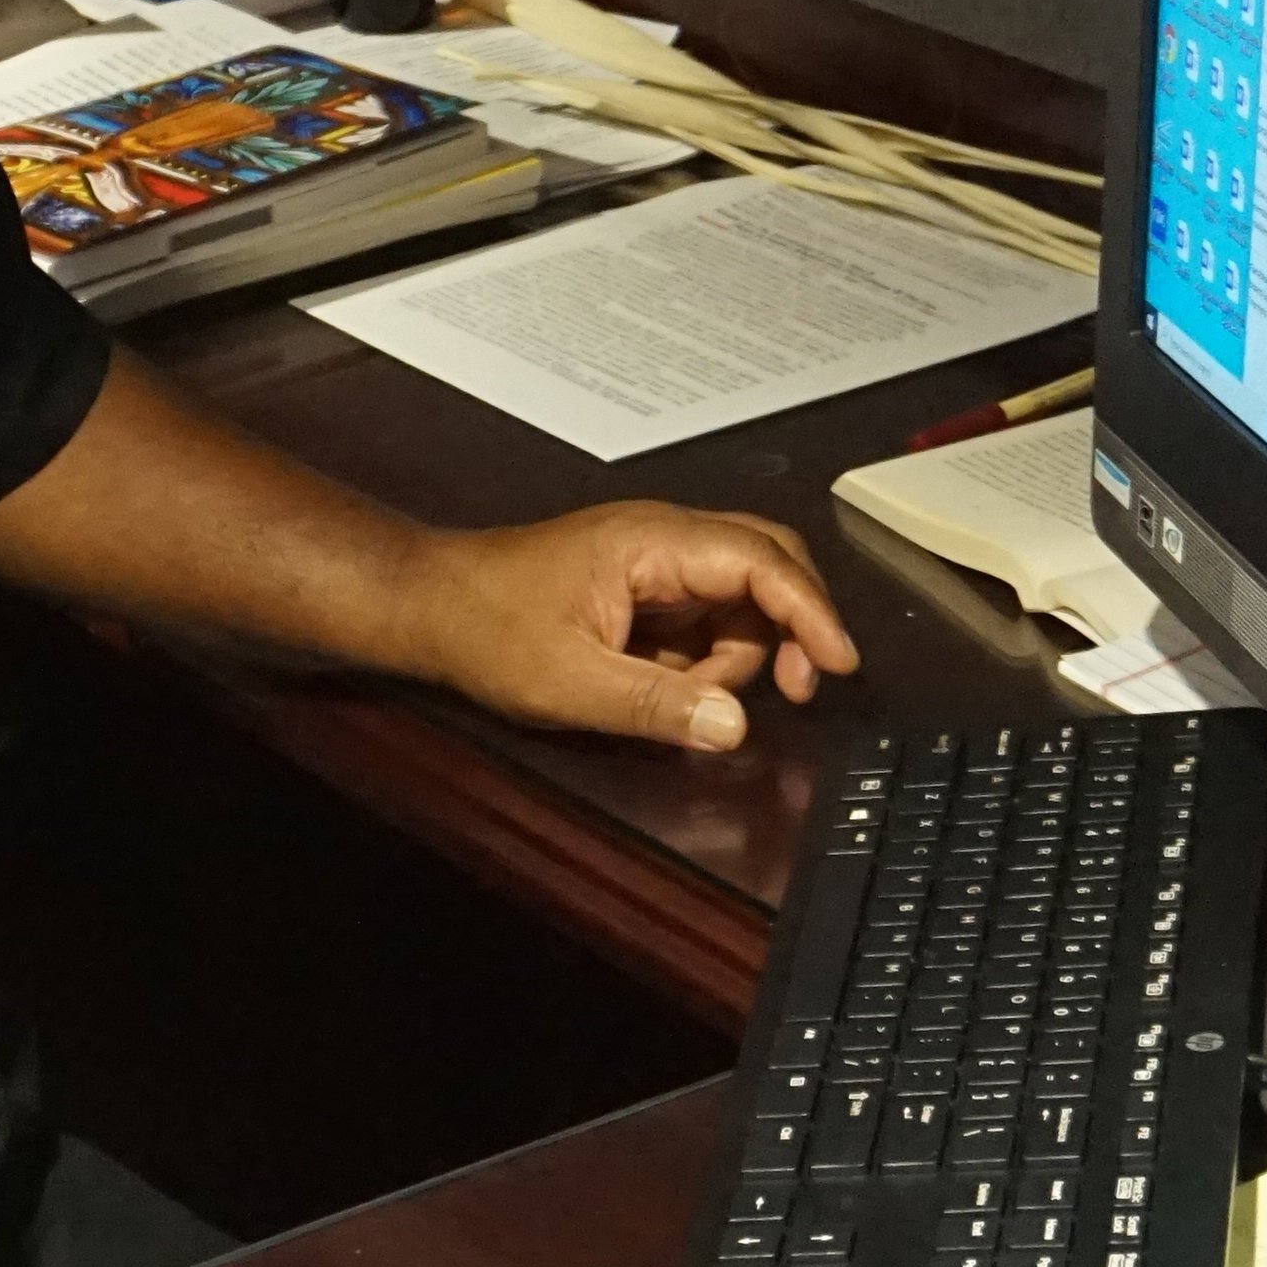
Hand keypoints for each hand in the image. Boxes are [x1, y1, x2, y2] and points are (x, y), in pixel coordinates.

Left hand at [403, 503, 858, 750]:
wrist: (428, 605)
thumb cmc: (485, 629)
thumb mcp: (571, 683)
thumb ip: (657, 705)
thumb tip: (734, 727)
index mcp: (652, 542)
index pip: (761, 560)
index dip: (810, 612)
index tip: (839, 664)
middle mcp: (663, 539)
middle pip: (769, 562)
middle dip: (793, 625)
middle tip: (798, 690)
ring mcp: (655, 560)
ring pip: (741, 596)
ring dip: (741, 652)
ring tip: (692, 698)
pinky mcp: (644, 587)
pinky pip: (706, 614)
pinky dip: (709, 655)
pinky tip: (673, 686)